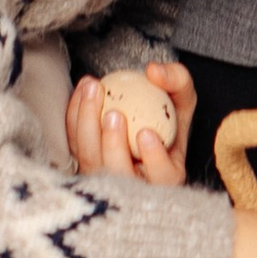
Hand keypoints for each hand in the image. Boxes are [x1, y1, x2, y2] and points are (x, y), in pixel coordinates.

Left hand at [65, 61, 194, 185]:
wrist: (140, 119)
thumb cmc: (165, 116)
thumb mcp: (182, 98)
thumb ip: (177, 81)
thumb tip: (154, 72)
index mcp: (165, 177)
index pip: (162, 177)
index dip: (154, 159)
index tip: (146, 133)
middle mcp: (134, 185)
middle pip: (119, 174)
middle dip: (113, 144)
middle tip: (114, 114)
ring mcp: (103, 178)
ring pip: (91, 160)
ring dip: (88, 124)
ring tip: (94, 90)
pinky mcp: (82, 162)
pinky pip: (74, 143)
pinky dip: (75, 115)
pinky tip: (84, 89)